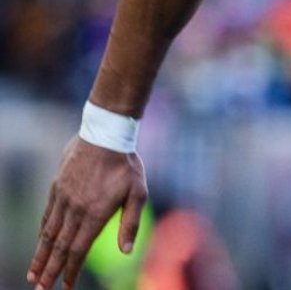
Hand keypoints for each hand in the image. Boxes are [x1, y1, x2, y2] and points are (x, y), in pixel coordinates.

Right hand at [28, 136, 147, 289]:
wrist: (105, 134)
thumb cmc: (126, 165)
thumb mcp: (138, 193)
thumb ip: (131, 223)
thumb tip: (126, 252)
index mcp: (96, 214)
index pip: (79, 249)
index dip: (71, 270)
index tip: (65, 287)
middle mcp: (75, 209)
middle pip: (59, 246)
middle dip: (50, 269)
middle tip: (40, 289)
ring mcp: (63, 198)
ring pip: (48, 233)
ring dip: (40, 255)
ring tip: (34, 274)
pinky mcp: (57, 188)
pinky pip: (47, 215)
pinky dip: (43, 233)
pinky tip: (41, 243)